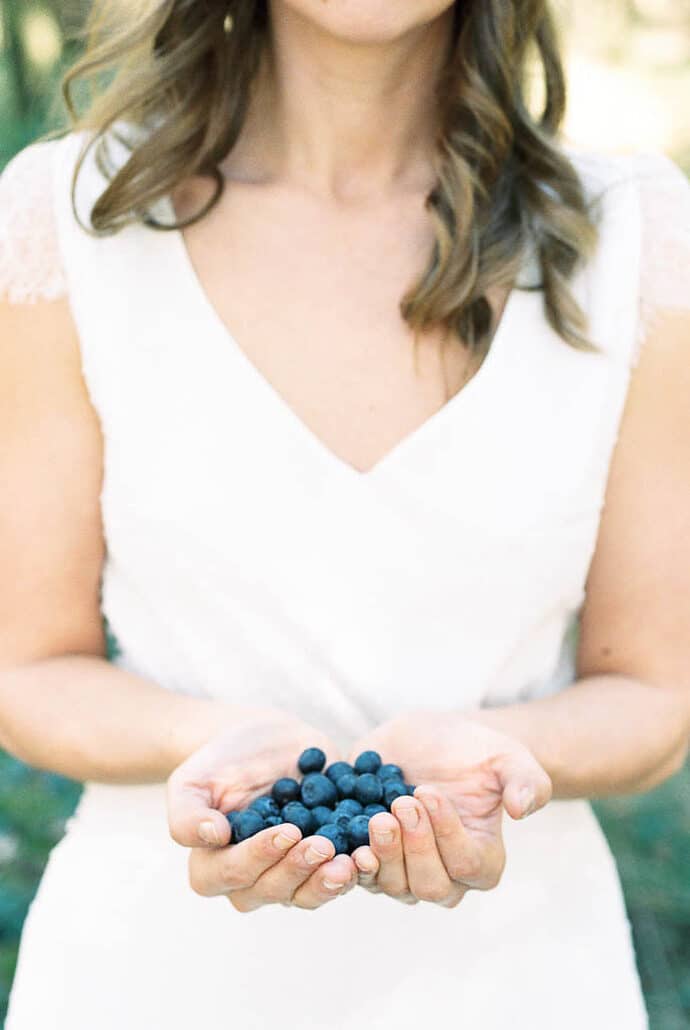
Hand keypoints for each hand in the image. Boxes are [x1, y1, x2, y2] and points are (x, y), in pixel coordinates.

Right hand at [167, 707, 357, 911]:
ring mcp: (291, 872)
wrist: (262, 738)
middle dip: (299, 869)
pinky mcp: (324, 858)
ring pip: (308, 893)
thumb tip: (212, 836)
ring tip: (351, 860)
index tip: (286, 831)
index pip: (232, 875)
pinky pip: (339, 875)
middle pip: (273, 890)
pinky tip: (370, 851)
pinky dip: (357, 867)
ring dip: (330, 881)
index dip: (259, 857)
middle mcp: (253, 879)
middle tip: (323, 844)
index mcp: (214, 866)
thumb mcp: (192, 780)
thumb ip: (188, 813)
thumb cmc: (220, 762)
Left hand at [346, 709, 551, 906]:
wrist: (434, 742)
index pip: (469, 866)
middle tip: (402, 804)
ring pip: (393, 885)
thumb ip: (526, 781)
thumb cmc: (477, 752)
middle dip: (414, 846)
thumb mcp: (508, 757)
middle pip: (430, 885)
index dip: (448, 835)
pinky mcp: (371, 858)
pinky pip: (359, 877)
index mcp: (484, 859)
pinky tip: (347, 844)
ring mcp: (404, 872)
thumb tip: (522, 809)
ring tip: (377, 817)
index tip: (429, 793)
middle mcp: (446, 877)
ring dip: (383, 854)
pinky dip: (351, 866)